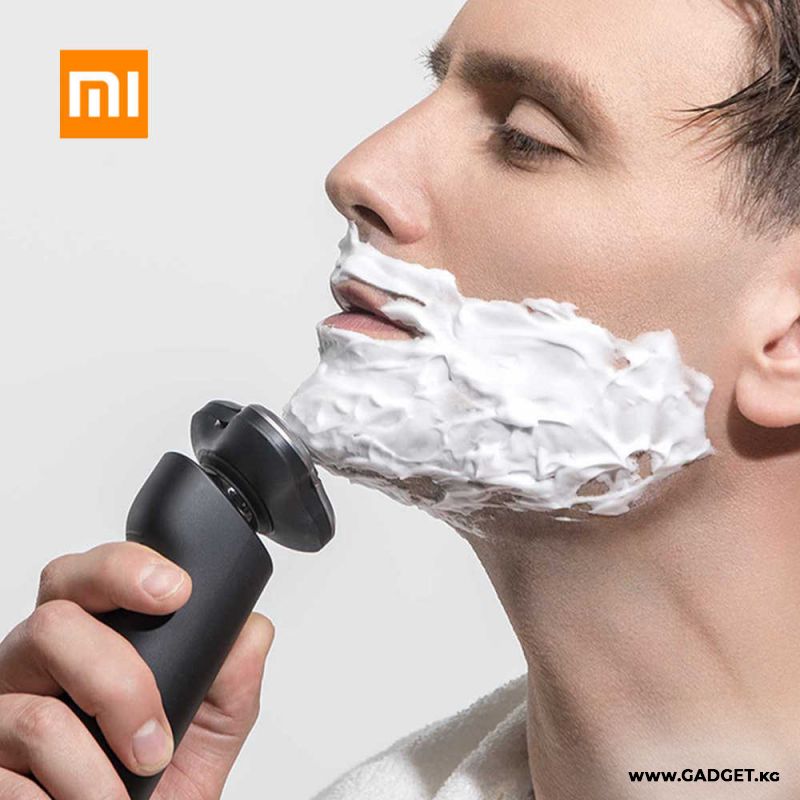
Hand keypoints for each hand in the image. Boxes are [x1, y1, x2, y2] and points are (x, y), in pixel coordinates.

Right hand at [0, 542, 274, 798]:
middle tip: (156, 737)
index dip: (127, 569)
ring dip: (97, 769)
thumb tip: (252, 630)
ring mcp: (4, 715)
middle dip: (119, 682)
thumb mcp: (216, 721)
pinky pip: (11, 783)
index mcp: (91, 632)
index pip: (92, 573)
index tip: (176, 593)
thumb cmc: (168, 778)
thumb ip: (234, 671)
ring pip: (39, 716)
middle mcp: (37, 663)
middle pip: (54, 624)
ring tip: (123, 795)